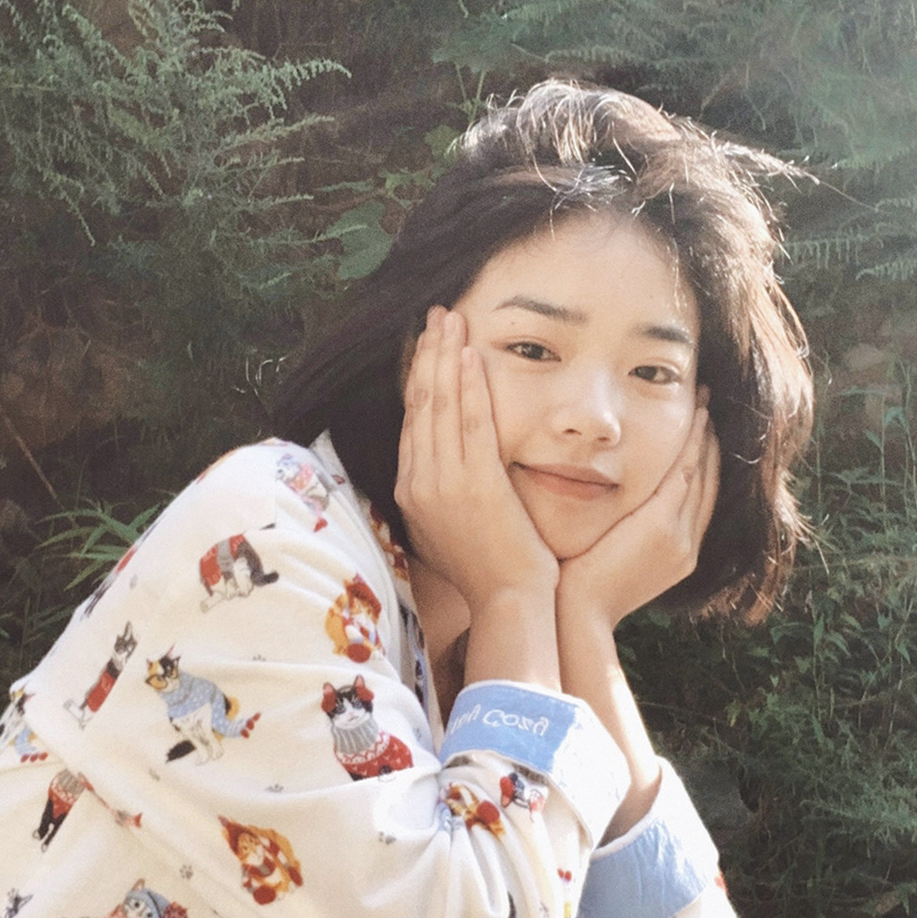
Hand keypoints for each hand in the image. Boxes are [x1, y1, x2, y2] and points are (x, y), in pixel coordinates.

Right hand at [395, 306, 558, 613]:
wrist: (507, 602)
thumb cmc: (488, 570)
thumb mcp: (449, 529)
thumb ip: (441, 494)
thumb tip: (440, 469)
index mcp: (409, 492)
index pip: (411, 421)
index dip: (417, 377)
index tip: (424, 344)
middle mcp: (418, 482)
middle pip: (418, 405)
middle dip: (425, 354)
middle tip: (434, 315)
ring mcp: (443, 483)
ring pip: (439, 406)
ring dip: (443, 356)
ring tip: (449, 318)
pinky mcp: (474, 483)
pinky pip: (470, 422)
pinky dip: (467, 385)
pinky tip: (469, 353)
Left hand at [556, 404, 719, 630]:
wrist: (576, 616)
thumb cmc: (577, 592)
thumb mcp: (608, 562)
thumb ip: (617, 539)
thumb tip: (607, 520)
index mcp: (676, 555)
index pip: (698, 501)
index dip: (702, 466)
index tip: (699, 436)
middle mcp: (687, 545)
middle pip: (709, 483)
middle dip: (710, 445)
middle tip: (709, 408)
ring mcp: (680, 535)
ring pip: (702, 473)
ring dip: (706, 436)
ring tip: (706, 402)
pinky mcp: (663, 524)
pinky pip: (686, 471)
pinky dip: (693, 441)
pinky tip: (696, 414)